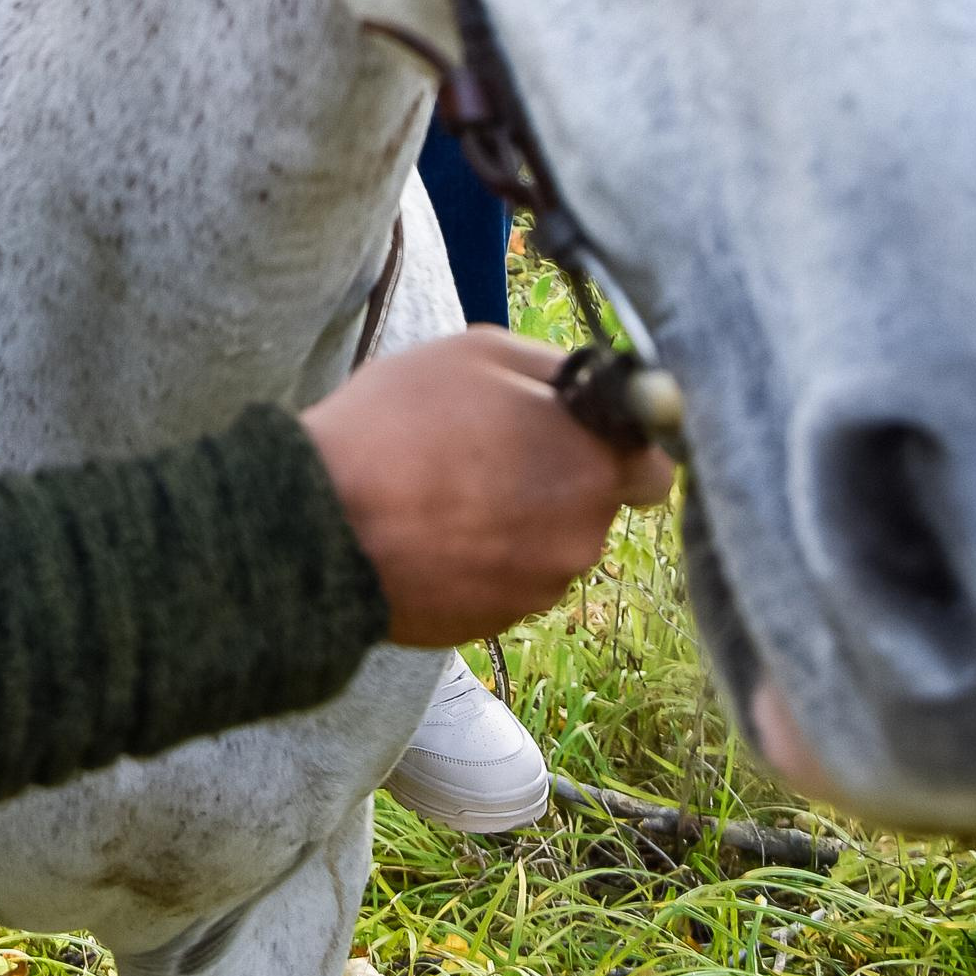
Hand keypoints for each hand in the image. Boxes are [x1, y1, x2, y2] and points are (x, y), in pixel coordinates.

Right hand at [302, 329, 672, 649]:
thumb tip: (605, 385)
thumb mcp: (480, 353)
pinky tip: (432, 531)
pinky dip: (482, 557)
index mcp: (590, 464)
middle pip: (594, 502)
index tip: (572, 426)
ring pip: (549, 542)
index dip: (615, 440)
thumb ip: (560, 369)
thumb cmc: (399, 425)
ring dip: (517, 518)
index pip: (652, 462)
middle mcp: (581, 536)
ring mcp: (537, 587)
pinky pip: (507, 579)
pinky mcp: (494, 622)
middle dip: (557, 476)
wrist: (323, 526)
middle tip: (487, 446)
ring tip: (446, 488)